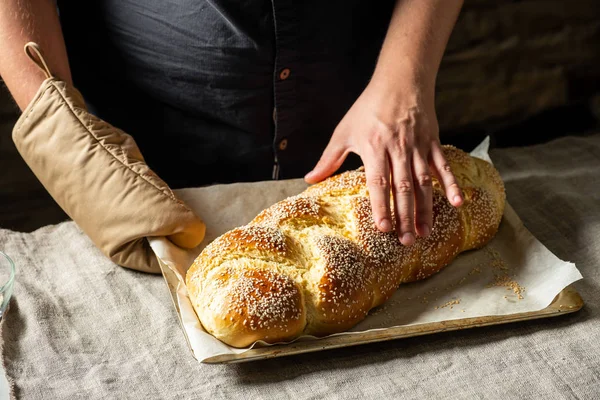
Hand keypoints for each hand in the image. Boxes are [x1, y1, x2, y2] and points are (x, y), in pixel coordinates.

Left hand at [305, 81, 462, 245]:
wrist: (400, 80)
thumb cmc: (368, 107)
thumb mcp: (344, 131)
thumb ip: (329, 159)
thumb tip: (309, 180)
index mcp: (374, 147)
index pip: (378, 182)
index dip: (381, 206)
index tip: (383, 228)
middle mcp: (398, 149)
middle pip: (403, 188)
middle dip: (405, 216)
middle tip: (406, 242)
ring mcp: (418, 146)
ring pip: (423, 182)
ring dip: (425, 209)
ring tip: (424, 232)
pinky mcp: (433, 142)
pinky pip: (443, 167)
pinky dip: (450, 184)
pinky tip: (457, 203)